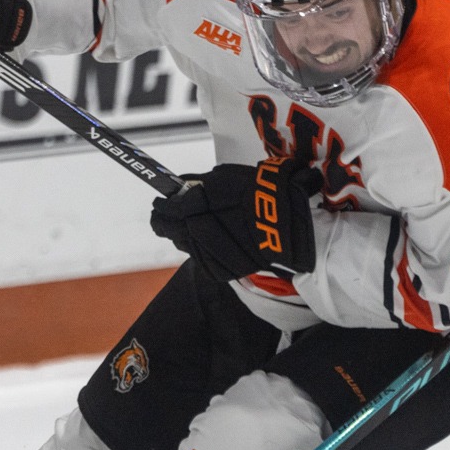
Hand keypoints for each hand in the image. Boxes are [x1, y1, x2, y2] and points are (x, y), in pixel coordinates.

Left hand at [150, 159, 322, 282]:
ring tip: (187, 226)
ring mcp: (210, 256)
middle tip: (165, 214)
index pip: (166, 211)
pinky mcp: (222, 271)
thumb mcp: (226, 178)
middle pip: (172, 231)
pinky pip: (203, 261)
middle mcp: (199, 235)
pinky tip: (204, 242)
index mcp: (197, 209)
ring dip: (183, 236)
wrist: (290, 224)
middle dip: (167, 222)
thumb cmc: (261, 193)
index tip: (159, 202)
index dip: (161, 206)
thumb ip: (196, 183)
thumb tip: (177, 184)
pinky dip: (201, 251)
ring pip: (185, 246)